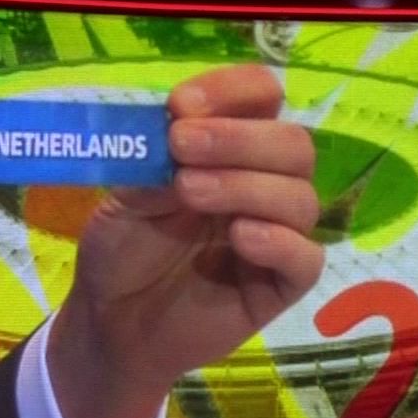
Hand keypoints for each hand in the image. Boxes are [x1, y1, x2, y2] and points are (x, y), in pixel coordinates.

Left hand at [48, 64, 320, 417]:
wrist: (111, 325)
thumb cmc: (121, 253)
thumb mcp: (124, 196)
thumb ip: (155, 163)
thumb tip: (180, 134)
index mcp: (229, 150)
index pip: (262, 99)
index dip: (234, 92)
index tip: (182, 106)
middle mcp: (261, 185)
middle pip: (293, 144)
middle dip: (239, 138)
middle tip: (182, 146)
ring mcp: (277, 235)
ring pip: (301, 197)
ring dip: (247, 185)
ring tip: (190, 193)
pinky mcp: (281, 286)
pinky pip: (306, 258)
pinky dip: (279, 241)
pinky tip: (240, 238)